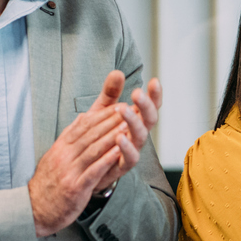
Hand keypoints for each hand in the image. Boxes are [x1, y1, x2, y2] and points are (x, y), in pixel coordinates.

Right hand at [29, 105, 128, 236]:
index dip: (102, 114)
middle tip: (129, 110)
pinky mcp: (75, 187)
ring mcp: (69, 171)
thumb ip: (71, 136)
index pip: (84, 126)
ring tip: (127, 126)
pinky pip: (93, 171)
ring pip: (93, 150)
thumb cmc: (49, 182)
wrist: (34, 209)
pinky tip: (119, 152)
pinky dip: (106, 160)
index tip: (119, 105)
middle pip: (90, 134)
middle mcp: (64, 156)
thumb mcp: (56, 154)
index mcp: (61, 147)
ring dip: (112, 137)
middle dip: (111, 121)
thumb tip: (83, 117)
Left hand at [85, 71, 163, 191]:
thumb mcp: (102, 112)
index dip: (154, 95)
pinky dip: (126, 148)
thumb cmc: (99, 138)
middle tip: (137, 93)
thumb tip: (117, 72)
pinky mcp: (122, 166)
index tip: (154, 81)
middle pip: (150, 119)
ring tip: (123, 109)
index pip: (149, 106)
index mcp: (135, 121)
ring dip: (134, 122)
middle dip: (146, 106)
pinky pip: (129, 158)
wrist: (86, 169)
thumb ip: (110, 93)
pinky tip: (118, 137)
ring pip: (141, 137)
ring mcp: (132, 151)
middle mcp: (137, 136)